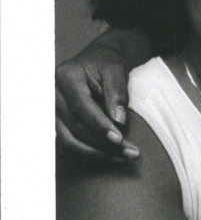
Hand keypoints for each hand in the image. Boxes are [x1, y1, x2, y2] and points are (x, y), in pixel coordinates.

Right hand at [56, 46, 139, 162]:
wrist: (95, 61)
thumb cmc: (106, 64)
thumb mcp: (115, 69)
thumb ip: (117, 92)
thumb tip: (118, 122)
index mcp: (66, 76)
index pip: (81, 107)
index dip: (100, 125)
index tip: (119, 138)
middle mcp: (53, 96)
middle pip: (75, 128)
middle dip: (103, 144)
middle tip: (130, 153)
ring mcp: (51, 113)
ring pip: (68, 143)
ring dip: (96, 155)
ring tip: (122, 158)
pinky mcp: (56, 125)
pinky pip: (67, 148)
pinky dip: (87, 156)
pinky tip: (108, 157)